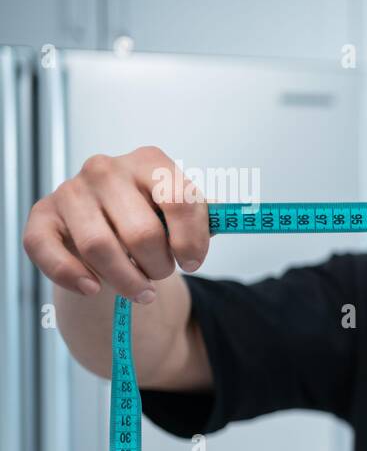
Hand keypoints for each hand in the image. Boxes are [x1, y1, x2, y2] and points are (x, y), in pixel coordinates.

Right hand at [23, 145, 209, 301]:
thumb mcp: (185, 215)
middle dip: (159, 266)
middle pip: (142, 233)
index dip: (192, 242)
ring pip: (100, 247)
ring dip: (126, 280)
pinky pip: (48, 250)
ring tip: (140, 288)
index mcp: (149, 161)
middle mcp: (105, 169)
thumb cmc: (154, 220)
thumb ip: (207, 219)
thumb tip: (239, 219)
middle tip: (161, 273)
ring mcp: (71, 190)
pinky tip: (94, 288)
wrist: (110, 229)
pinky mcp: (43, 216)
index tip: (193, 263)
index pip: (180, 201)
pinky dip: (73, 276)